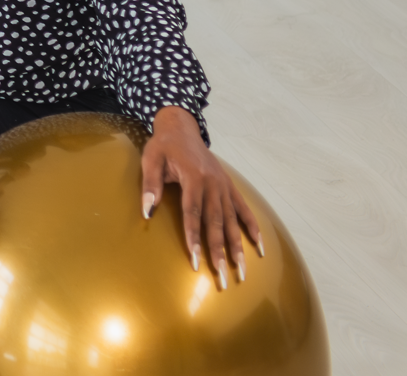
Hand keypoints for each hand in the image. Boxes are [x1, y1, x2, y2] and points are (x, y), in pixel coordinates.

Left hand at [140, 106, 263, 289]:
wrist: (181, 127)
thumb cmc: (163, 146)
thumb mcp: (151, 160)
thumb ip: (150, 185)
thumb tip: (147, 211)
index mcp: (194, 178)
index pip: (193, 214)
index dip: (194, 239)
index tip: (195, 261)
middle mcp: (213, 184)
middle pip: (216, 224)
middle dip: (219, 253)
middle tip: (223, 278)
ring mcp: (224, 186)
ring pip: (232, 221)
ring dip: (238, 248)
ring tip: (242, 271)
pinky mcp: (229, 186)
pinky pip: (244, 210)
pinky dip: (252, 228)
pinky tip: (259, 248)